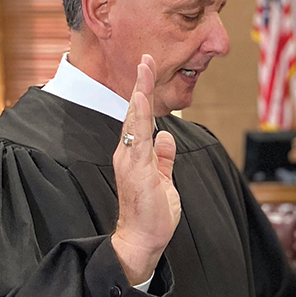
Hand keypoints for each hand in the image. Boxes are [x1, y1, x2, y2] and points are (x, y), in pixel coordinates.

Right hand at [111, 55, 180, 283]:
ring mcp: (130, 160)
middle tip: (146, 58)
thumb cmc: (152, 213)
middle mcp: (128, 153)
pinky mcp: (135, 170)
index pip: (140, 119)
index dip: (145, 94)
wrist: (142, 238)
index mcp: (136, 154)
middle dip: (141, 84)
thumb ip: (164, 158)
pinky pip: (137, 139)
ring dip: (140, 93)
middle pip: (134, 112)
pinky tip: (141, 101)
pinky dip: (138, 118)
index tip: (148, 70)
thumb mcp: (164, 179)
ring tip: (144, 69)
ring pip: (134, 120)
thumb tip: (167, 136)